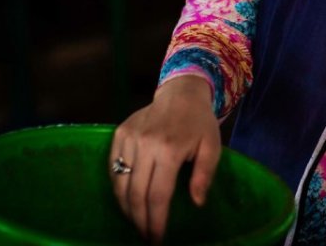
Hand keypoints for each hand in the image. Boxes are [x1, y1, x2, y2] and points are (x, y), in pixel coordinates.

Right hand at [110, 75, 222, 243]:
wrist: (181, 93)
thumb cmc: (199, 123)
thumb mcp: (212, 147)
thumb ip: (205, 175)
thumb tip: (196, 203)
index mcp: (169, 149)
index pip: (157, 195)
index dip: (155, 220)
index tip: (157, 238)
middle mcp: (145, 144)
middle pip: (136, 194)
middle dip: (139, 220)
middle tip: (145, 236)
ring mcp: (129, 138)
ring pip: (120, 184)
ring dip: (126, 208)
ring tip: (136, 222)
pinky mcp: (119, 134)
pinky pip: (113, 168)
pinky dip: (118, 188)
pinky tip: (127, 200)